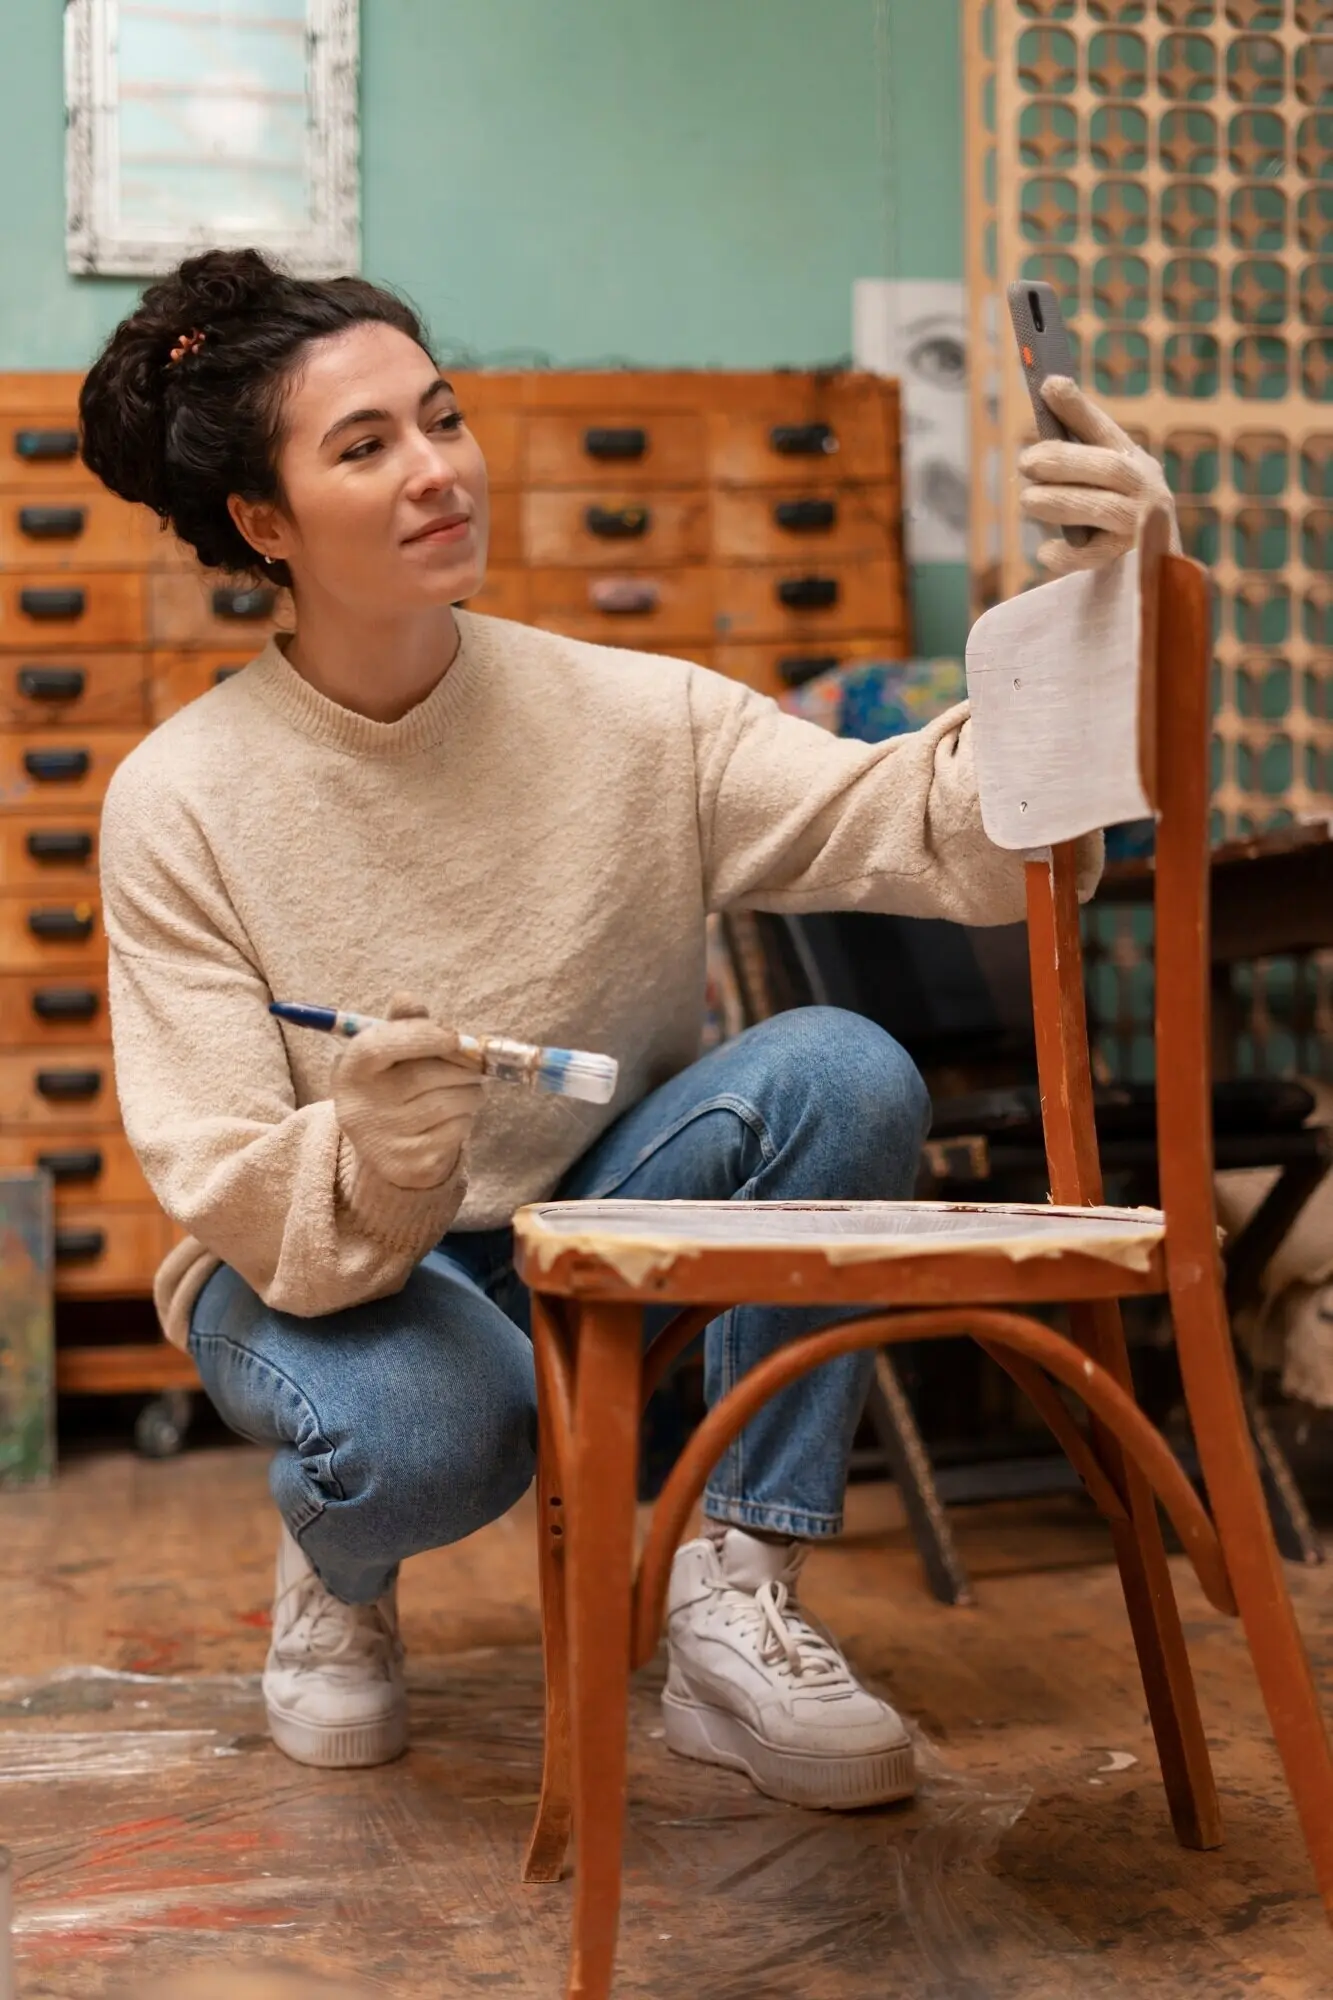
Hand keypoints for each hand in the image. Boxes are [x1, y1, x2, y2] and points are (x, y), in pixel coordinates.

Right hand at [333, 992, 483, 1191]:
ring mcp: (385, 1139)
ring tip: (462, 1090)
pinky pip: (459, 1128)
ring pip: (453, 1101)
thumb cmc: (393, 1084)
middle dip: (462, 1066)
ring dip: (471, 1091)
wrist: (386, 1146)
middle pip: (429, 1074)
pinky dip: (466, 1118)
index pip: (384, 1045)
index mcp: (351, 1070)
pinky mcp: (412, 1164)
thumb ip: (402, 1024)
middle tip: (472, 1065)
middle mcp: (362, 1107)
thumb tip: (408, 999)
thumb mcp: (388, 1051)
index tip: (454, 1036)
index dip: (425, 1035)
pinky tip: (452, 1118)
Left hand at [1018, 376, 1180, 577]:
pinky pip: (1095, 557)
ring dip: (1059, 501)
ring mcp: (1143, 527)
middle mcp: (1148, 490)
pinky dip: (1067, 554)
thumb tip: (1048, 389)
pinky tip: (1045, 552)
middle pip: (1108, 467)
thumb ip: (1077, 447)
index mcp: (1137, 464)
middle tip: (1025, 462)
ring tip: (1027, 501)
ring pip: (1101, 507)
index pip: (1106, 432)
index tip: (1048, 385)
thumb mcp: (1103, 483)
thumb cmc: (1119, 524)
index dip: (1078, 410)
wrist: (1157, 580)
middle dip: (1063, 461)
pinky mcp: (1133, 563)